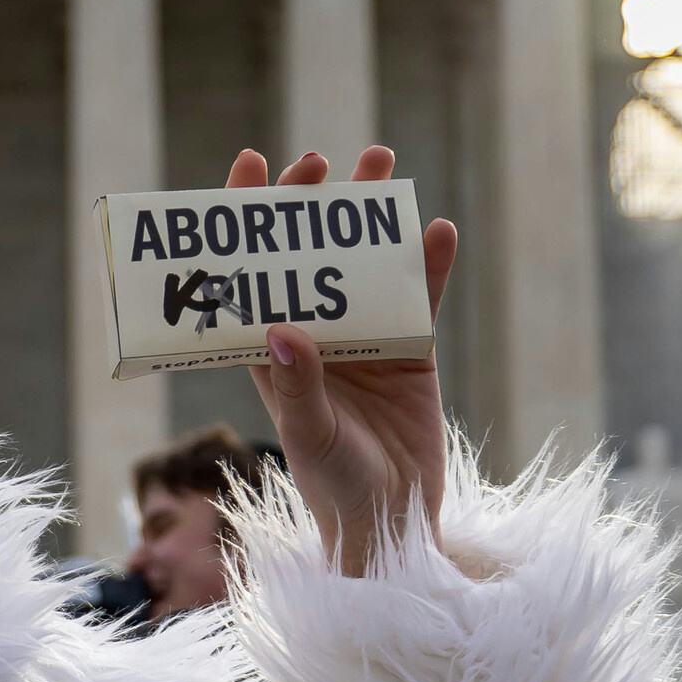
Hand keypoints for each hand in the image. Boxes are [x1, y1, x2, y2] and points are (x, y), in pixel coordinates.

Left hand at [224, 145, 463, 574]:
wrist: (396, 522)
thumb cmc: (336, 487)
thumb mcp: (311, 436)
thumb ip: (296, 387)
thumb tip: (282, 329)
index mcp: (271, 353)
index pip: (249, 276)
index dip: (244, 223)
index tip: (249, 166)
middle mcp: (314, 336)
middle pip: (307, 255)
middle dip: (311, 204)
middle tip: (321, 160)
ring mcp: (364, 339)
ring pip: (364, 262)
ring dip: (371, 215)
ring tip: (380, 159)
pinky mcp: (411, 350)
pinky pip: (418, 296)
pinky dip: (428, 263)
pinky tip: (437, 229)